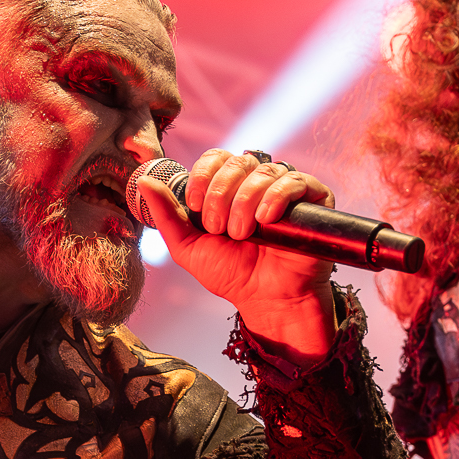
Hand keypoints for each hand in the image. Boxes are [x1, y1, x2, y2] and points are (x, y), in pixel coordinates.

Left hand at [134, 149, 335, 359]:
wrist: (267, 300)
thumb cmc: (232, 274)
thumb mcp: (189, 247)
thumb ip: (167, 216)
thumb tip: (145, 182)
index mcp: (229, 187)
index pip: (216, 158)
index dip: (204, 175)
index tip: (196, 206)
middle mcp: (257, 183)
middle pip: (237, 162)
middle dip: (222, 194)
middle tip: (220, 229)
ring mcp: (286, 189)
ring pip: (263, 172)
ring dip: (245, 202)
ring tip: (242, 233)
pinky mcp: (313, 200)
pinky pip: (295, 181)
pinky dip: (276, 196)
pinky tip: (266, 218)